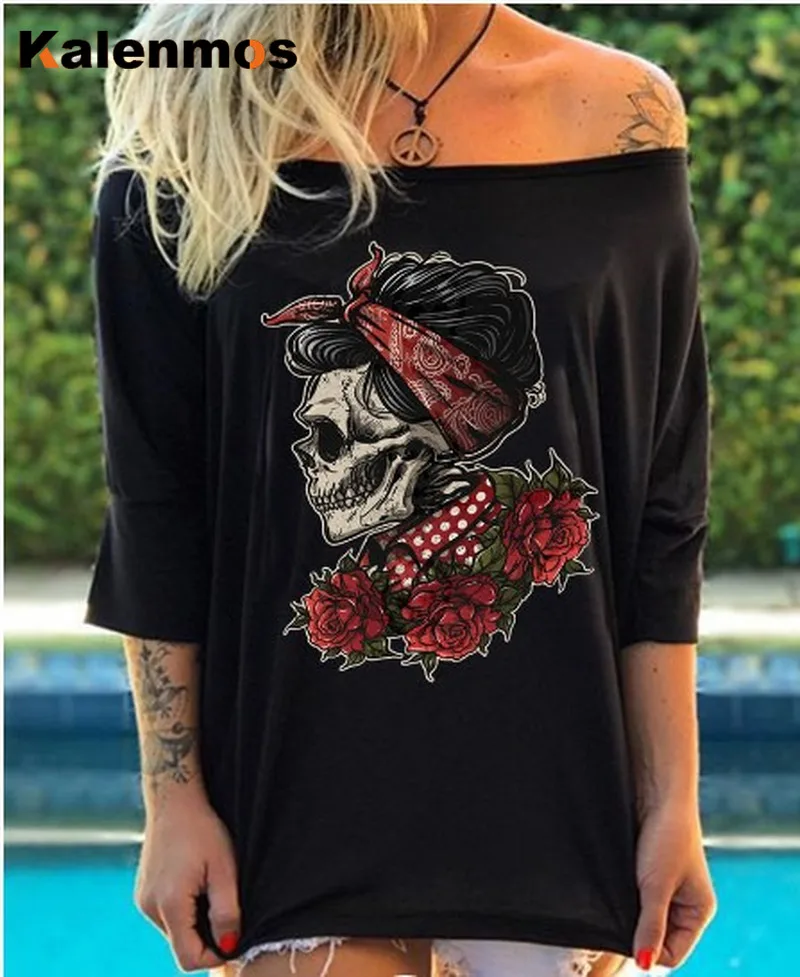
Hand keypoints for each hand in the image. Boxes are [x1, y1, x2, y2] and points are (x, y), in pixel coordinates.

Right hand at [135, 792, 241, 971]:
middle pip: (180, 945)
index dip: (214, 956)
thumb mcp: (224, 868)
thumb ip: (227, 911)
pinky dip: (183, 911)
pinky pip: (165, 916)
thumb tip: (229, 946)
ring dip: (194, 923)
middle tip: (226, 909)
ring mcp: (143, 900)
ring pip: (173, 931)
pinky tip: (196, 884)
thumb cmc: (203, 829)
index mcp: (169, 904)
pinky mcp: (142, 892)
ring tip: (210, 890)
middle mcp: (149, 907)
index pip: (187, 958)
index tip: (234, 939)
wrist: (174, 800)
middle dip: (205, 937)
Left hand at [632, 802, 716, 970]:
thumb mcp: (656, 885)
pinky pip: (633, 898)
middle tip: (616, 920)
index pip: (673, 954)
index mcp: (698, 911)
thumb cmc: (666, 833)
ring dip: (628, 914)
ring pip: (641, 918)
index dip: (650, 952)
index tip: (627, 943)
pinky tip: (613, 889)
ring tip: (618, 898)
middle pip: (657, 938)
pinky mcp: (645, 873)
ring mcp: (664, 888)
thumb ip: (650, 925)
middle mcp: (683, 903)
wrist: (655, 790)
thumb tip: (644, 964)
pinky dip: (623, 899)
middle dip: (638, 933)